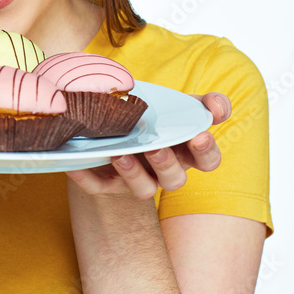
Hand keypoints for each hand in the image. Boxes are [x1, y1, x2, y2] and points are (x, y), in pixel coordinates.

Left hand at [65, 92, 230, 199]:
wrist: (115, 123)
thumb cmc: (154, 116)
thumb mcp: (179, 105)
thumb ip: (204, 104)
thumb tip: (218, 108)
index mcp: (185, 152)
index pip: (207, 161)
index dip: (207, 152)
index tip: (199, 135)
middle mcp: (163, 172)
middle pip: (175, 180)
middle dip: (167, 164)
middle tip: (157, 147)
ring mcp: (135, 180)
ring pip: (143, 190)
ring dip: (133, 174)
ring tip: (121, 154)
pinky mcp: (106, 183)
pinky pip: (96, 187)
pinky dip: (86, 177)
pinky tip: (74, 164)